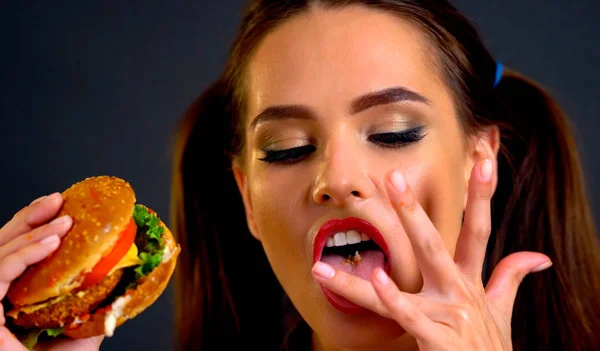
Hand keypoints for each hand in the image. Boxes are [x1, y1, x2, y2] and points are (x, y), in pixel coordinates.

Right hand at [0, 193, 103, 350]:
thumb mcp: (81, 332)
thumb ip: (93, 306)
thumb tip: (124, 276)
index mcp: (11, 301)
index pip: (14, 253)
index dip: (31, 226)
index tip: (61, 206)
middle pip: (0, 246)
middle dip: (28, 219)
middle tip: (60, 203)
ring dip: (29, 232)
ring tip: (63, 222)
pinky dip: (21, 255)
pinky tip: (50, 242)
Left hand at [312, 159, 551, 349]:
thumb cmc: (488, 347)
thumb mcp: (501, 311)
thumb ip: (510, 278)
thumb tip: (538, 256)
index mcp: (469, 281)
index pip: (479, 231)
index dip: (483, 196)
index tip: (482, 160)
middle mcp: (458, 293)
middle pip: (434, 244)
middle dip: (412, 210)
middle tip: (391, 177)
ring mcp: (448, 316)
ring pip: (400, 289)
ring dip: (361, 279)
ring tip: (332, 256)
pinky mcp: (439, 339)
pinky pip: (410, 317)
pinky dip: (392, 299)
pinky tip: (374, 279)